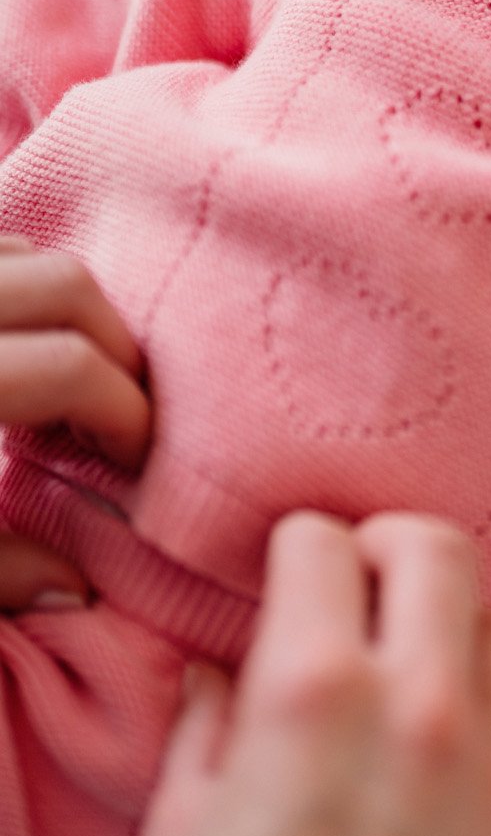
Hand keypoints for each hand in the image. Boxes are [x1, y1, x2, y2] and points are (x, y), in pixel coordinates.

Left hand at [0, 234, 151, 610]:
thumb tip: (72, 583)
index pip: (71, 368)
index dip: (121, 415)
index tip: (134, 463)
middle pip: (68, 286)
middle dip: (113, 349)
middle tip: (112, 416)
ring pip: (30, 251)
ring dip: (65, 308)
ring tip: (61, 375)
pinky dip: (17, 278)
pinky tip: (11, 338)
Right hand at [129, 510, 490, 835]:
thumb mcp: (183, 822)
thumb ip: (213, 717)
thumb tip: (228, 667)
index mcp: (316, 688)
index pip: (324, 542)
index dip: (298, 547)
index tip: (293, 568)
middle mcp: (422, 703)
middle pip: (439, 547)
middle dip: (393, 543)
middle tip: (367, 572)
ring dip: (457, 622)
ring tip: (421, 659)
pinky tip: (454, 748)